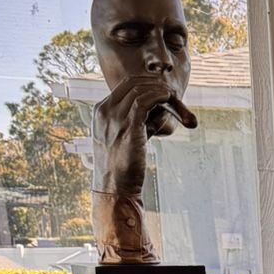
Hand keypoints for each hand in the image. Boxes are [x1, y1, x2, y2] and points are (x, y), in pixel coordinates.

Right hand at [91, 74, 195, 194]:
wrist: (115, 189)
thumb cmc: (122, 169)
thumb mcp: (126, 139)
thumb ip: (139, 124)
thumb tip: (160, 112)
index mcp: (100, 112)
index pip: (123, 87)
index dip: (144, 84)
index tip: (161, 90)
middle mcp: (104, 111)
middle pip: (131, 83)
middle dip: (153, 83)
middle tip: (170, 90)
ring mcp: (114, 118)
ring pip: (139, 90)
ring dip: (159, 90)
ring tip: (173, 95)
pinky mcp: (128, 126)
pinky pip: (145, 101)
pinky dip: (159, 97)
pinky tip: (170, 100)